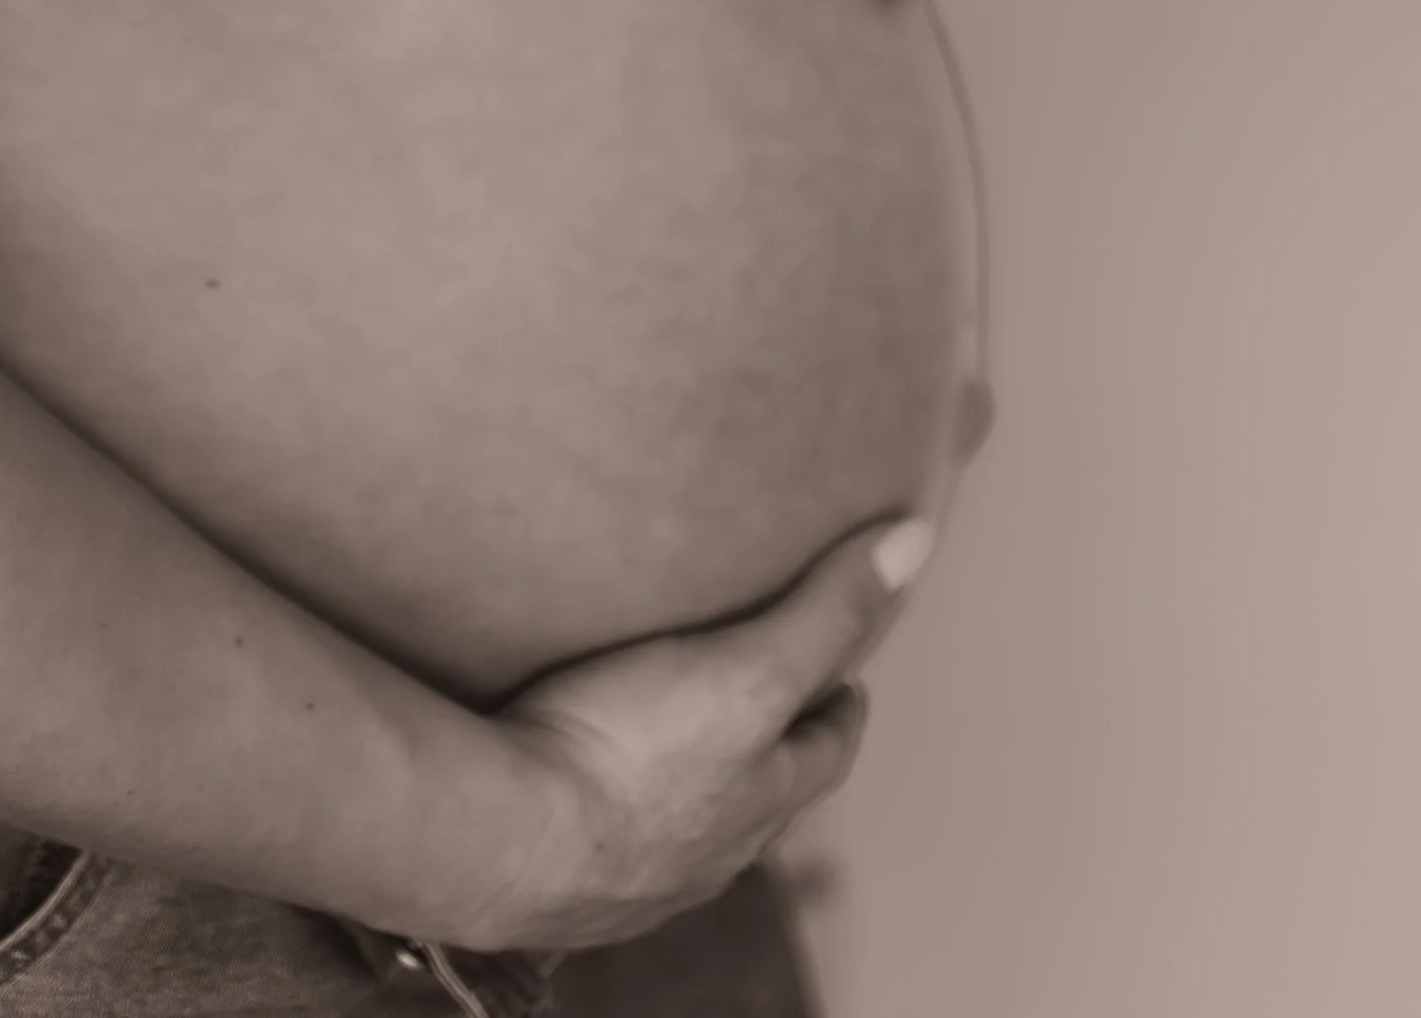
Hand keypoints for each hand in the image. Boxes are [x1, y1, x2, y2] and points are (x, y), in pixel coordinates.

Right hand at [467, 517, 934, 952]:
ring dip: (692, 780)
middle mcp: (713, 849)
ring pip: (689, 820)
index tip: (842, 670)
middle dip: (767, 743)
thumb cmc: (632, 752)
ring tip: (665, 724)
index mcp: (763, 799)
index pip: (826, 748)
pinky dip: (615, 806)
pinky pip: (609, 837)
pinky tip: (580, 777)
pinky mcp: (566, 878)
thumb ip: (826, 611)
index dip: (838, 703)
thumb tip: (915, 542)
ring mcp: (640, 874)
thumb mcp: (747, 667)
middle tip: (755, 684)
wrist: (505, 836)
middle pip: (761, 790)